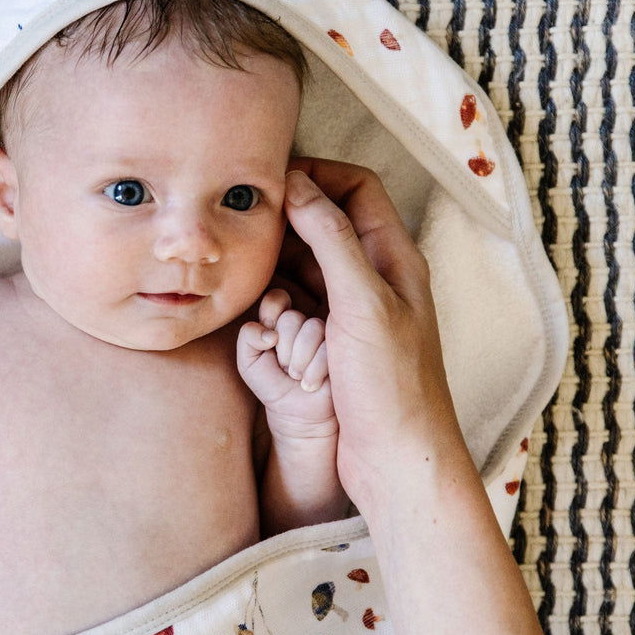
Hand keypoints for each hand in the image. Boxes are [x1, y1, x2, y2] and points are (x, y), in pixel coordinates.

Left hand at [237, 286, 335, 439]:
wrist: (295, 414)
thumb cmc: (271, 384)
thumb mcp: (248, 362)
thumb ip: (248, 337)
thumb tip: (270, 333)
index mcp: (281, 321)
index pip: (277, 298)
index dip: (271, 317)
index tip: (270, 343)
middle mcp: (304, 324)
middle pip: (291, 317)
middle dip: (283, 349)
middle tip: (284, 368)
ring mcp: (326, 335)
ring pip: (312, 329)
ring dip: (299, 361)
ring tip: (297, 377)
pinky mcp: (343, 351)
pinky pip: (327, 349)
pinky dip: (314, 372)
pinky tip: (311, 384)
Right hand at [277, 159, 462, 511]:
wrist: (397, 461)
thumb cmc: (391, 384)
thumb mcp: (360, 302)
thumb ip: (331, 239)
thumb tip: (297, 185)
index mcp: (393, 258)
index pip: (357, 188)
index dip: (316, 174)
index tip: (270, 178)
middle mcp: (374, 277)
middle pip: (327, 221)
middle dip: (287, 213)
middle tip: (242, 214)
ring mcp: (352, 309)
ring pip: (307, 261)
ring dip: (275, 254)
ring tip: (237, 252)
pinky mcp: (331, 340)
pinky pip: (297, 298)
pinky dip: (272, 289)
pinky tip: (246, 293)